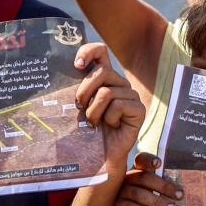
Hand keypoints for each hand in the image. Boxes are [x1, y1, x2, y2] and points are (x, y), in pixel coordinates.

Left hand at [74, 43, 144, 173]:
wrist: (100, 154)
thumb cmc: (87, 128)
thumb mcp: (79, 104)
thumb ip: (77, 87)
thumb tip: (66, 70)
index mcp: (105, 77)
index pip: (100, 51)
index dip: (88, 52)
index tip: (76, 65)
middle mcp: (119, 82)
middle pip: (101, 71)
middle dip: (84, 91)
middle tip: (79, 107)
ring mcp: (131, 95)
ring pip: (107, 92)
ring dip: (94, 111)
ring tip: (93, 123)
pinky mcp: (139, 109)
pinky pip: (118, 105)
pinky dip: (108, 118)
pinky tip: (110, 126)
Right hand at [115, 153, 182, 205]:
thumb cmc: (151, 201)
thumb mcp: (156, 191)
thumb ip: (165, 185)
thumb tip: (184, 188)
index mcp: (138, 170)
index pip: (141, 159)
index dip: (148, 159)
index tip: (159, 163)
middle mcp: (128, 179)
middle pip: (144, 178)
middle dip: (164, 186)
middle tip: (179, 195)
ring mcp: (123, 192)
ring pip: (139, 194)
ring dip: (158, 202)